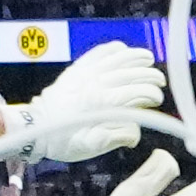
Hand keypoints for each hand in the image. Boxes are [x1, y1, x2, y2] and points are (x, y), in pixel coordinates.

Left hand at [18, 41, 162, 163]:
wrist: (36, 127)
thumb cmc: (62, 140)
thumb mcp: (89, 147)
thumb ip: (115, 137)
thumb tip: (135, 132)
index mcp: (101, 104)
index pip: (135, 93)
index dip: (151, 94)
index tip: (158, 99)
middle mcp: (95, 84)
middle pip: (131, 73)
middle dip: (149, 76)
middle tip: (159, 82)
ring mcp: (85, 73)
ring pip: (117, 58)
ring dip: (136, 57)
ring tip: (149, 59)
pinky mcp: (77, 69)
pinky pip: (97, 52)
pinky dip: (112, 48)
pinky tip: (123, 49)